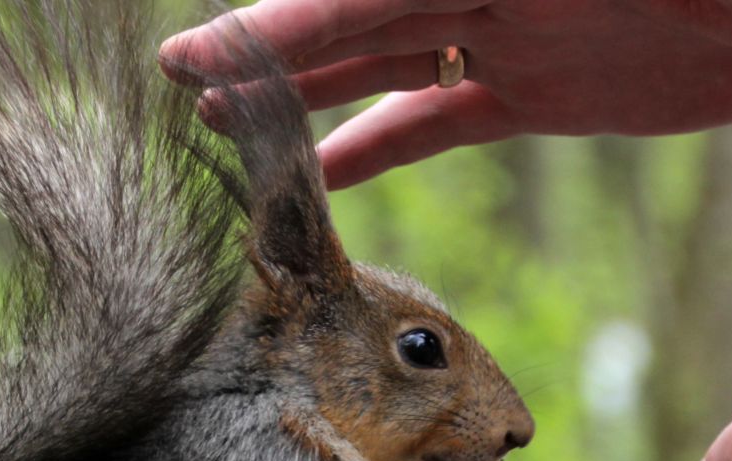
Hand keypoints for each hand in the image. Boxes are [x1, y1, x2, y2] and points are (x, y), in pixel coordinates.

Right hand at [160, 0, 731, 187]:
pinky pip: (443, 114)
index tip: (200, 57)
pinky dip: (382, 139)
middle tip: (179, 90)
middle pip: (357, 18)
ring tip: (224, 128)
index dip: (284, 22)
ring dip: (307, 96)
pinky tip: (329, 172)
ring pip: (384, 62)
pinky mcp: (552, 85)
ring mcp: (516, 30)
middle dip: (270, 54)